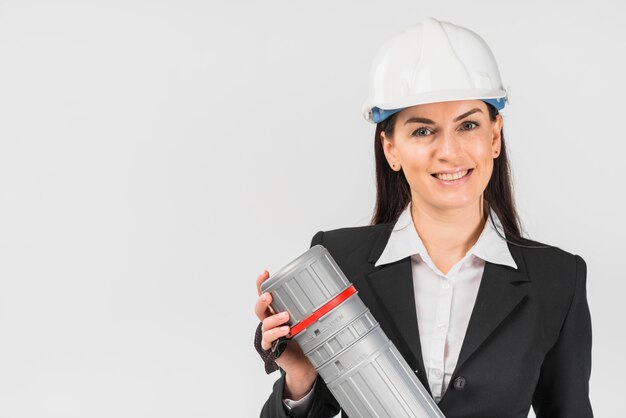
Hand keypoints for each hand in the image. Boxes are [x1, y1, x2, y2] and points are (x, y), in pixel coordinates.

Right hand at [255, 270, 317, 398]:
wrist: (305, 365)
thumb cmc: (307, 341)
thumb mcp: (313, 322)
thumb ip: (319, 310)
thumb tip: (341, 294)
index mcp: (279, 311)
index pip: (267, 294)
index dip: (263, 283)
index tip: (265, 273)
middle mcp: (272, 321)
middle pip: (260, 307)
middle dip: (262, 299)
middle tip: (269, 295)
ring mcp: (270, 334)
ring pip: (265, 323)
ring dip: (274, 318)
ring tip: (285, 316)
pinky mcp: (271, 347)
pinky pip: (268, 338)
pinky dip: (275, 333)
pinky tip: (285, 331)